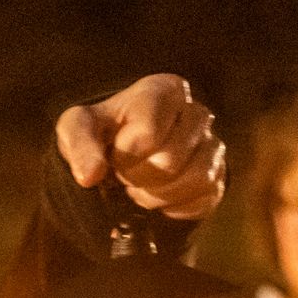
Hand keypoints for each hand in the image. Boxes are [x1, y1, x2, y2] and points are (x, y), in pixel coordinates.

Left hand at [55, 74, 225, 221]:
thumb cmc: (104, 134)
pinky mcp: (218, 175)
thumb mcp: (79, 129)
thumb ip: (79, 146)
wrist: (125, 155)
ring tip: (141, 185)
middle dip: (139, 176)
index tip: (114, 152)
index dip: (124, 154)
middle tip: (127, 171)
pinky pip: (203, 198)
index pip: (148, 134)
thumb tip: (89, 176)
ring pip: (193, 180)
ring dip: (157, 194)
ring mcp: (212, 144)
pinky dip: (174, 206)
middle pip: (169, 161)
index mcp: (164, 90)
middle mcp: (196, 112)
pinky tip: (159, 196)